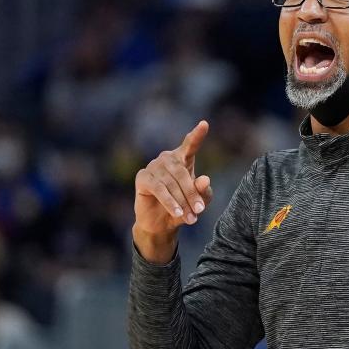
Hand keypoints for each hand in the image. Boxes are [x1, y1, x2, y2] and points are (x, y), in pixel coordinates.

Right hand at [132, 121, 213, 261]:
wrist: (162, 224)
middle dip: (191, 193)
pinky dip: (169, 202)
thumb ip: (203, 191)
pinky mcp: (142, 177)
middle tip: (199, 210)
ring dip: (182, 202)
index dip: (197, 135)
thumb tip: (205, 179)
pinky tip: (176, 213)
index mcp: (183, 159)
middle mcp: (167, 158)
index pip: (190, 145)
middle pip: (182, 173)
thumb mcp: (199, 201)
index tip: (204, 124)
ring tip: (191, 218)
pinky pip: (158, 189)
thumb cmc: (184, 207)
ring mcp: (153, 166)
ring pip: (170, 183)